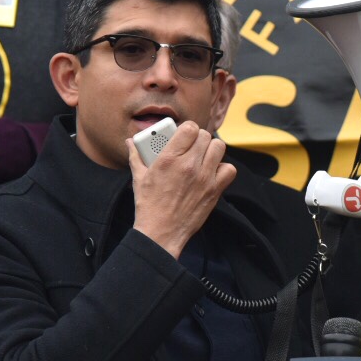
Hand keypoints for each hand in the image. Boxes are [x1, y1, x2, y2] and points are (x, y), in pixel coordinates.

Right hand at [129, 120, 236, 256]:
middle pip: (205, 136)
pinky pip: (229, 169)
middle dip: (199, 139)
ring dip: (212, 150)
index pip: (190, 128)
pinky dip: (223, 169)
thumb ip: (136, 156)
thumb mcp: (139, 178)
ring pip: (218, 148)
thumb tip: (130, 142)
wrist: (161, 232)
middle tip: (193, 147)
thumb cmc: (149, 206)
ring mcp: (204, 178)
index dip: (189, 129)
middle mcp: (188, 165)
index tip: (185, 135)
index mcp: (169, 159)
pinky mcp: (214, 190)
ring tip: (204, 157)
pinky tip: (212, 172)